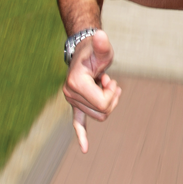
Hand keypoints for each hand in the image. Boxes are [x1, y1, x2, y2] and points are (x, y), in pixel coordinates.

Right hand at [62, 30, 121, 152]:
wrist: (85, 50)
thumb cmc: (95, 50)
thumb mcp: (102, 48)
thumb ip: (102, 44)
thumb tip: (100, 35)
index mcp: (76, 84)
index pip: (101, 104)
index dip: (111, 94)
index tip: (110, 80)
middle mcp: (70, 94)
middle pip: (102, 112)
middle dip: (112, 98)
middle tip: (110, 82)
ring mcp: (72, 101)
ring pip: (99, 116)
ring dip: (108, 102)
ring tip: (106, 86)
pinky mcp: (75, 104)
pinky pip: (77, 123)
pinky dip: (81, 135)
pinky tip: (85, 149)